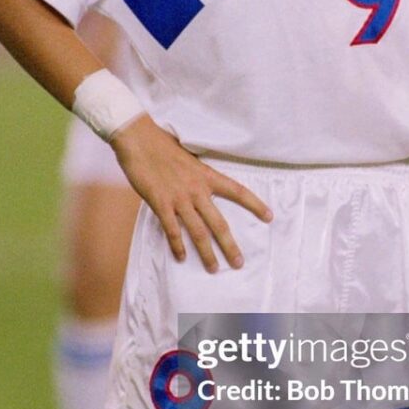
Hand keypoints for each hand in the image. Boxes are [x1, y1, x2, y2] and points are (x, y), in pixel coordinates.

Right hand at [111, 116, 271, 271]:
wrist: (138, 139)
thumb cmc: (162, 145)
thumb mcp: (189, 158)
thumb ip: (198, 175)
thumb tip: (204, 184)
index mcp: (207, 175)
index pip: (237, 191)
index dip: (255, 204)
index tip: (269, 217)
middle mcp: (197, 189)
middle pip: (219, 222)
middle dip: (230, 245)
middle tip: (239, 263)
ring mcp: (178, 198)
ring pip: (198, 231)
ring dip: (207, 253)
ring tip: (214, 269)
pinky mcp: (160, 203)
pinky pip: (172, 229)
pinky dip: (177, 245)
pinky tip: (181, 258)